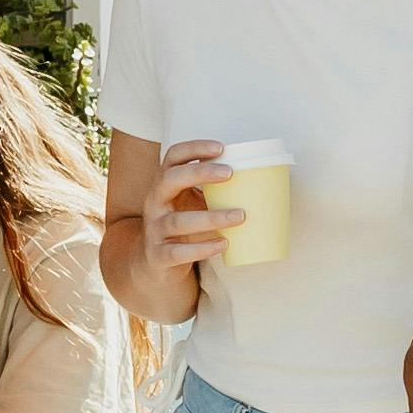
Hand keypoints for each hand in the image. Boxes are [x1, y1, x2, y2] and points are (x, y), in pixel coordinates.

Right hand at [137, 137, 239, 279]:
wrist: (156, 265)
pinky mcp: (159, 256)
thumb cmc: (182, 228)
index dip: (194, 148)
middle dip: (199, 173)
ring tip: (240, 216)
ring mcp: (154, 230)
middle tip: (230, 173)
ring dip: (211, 217)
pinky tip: (224, 244)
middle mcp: (155, 203)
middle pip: (169, 179)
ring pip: (178, 221)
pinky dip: (203, 248)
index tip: (220, 148)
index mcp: (164, 185)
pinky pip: (178, 252)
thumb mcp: (193, 204)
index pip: (173, 157)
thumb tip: (258, 180)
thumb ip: (213, 191)